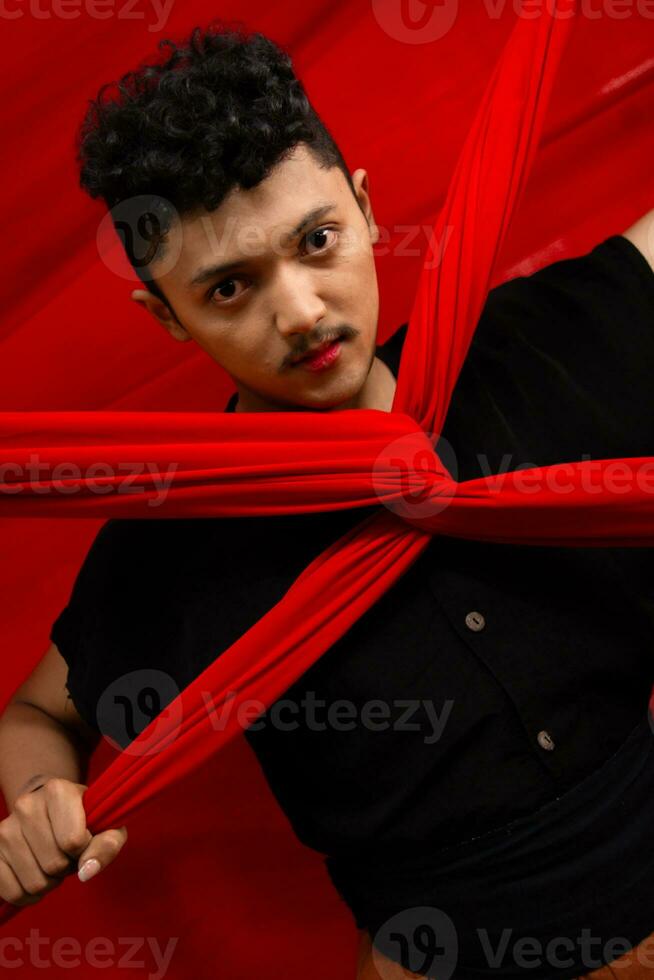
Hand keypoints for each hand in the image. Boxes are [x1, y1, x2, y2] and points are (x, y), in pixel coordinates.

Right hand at [0, 777, 127, 906]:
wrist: (49, 807)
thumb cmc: (83, 818)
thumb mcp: (107, 825)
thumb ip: (107, 845)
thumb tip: (86, 872)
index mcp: (58, 790)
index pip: (74, 841)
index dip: (85, 849)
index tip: (85, 839)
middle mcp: (26, 805)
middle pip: (54, 864)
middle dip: (67, 867)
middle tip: (68, 853)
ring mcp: (5, 828)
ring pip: (34, 883)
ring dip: (50, 882)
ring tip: (53, 861)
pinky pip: (12, 892)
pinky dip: (28, 895)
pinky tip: (36, 876)